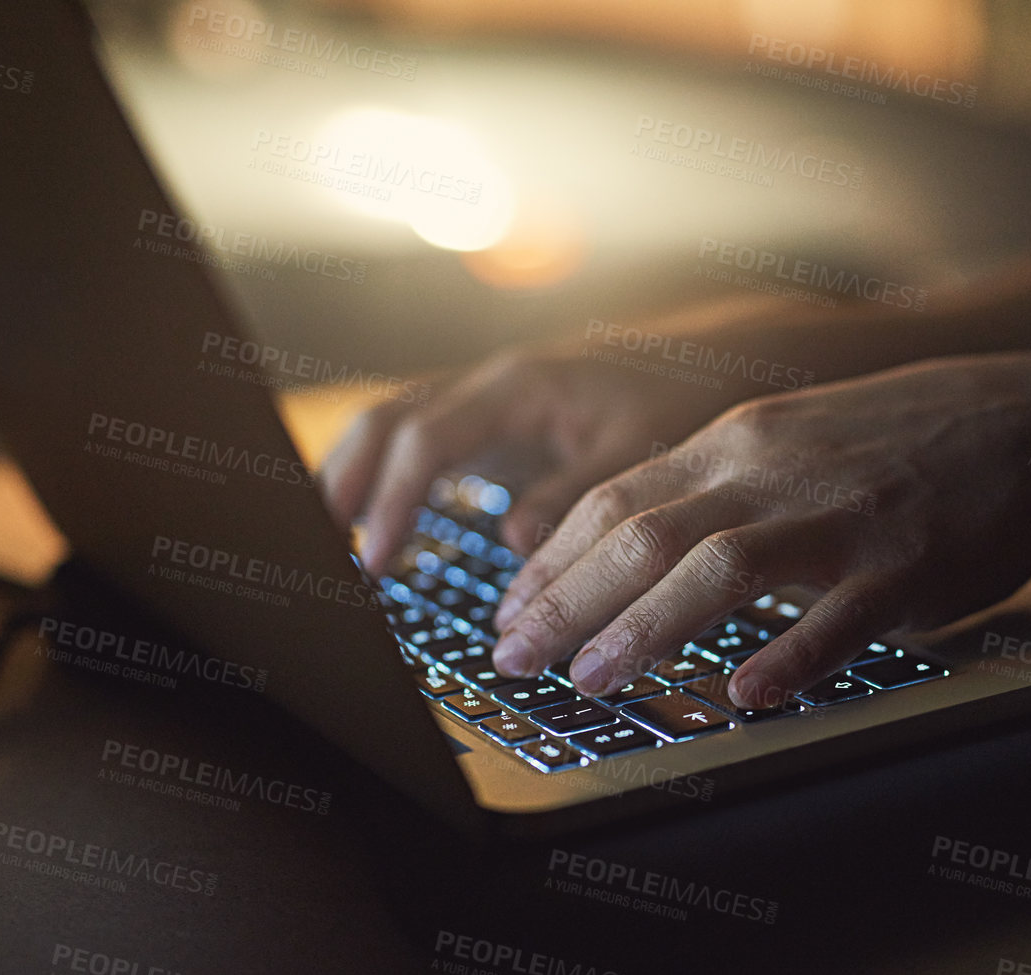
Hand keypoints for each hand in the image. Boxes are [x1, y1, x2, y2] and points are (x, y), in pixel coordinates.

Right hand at [319, 342, 770, 573]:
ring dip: (354, 476)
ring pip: (393, 424)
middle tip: (322, 553)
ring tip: (329, 541)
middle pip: (386, 422)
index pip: (425, 440)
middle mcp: (488, 383)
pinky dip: (387, 474)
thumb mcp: (636, 453)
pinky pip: (419, 436)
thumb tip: (513, 545)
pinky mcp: (493, 418)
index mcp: (517, 386)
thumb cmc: (679, 399)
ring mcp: (485, 396)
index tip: (376, 561)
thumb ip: (574, 496)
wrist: (708, 358)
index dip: (392, 501)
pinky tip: (375, 520)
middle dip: (345, 483)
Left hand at [490, 353, 1030, 707]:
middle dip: (564, 598)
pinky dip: (789, 653)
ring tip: (589, 677)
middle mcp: (772, 470)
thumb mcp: (791, 440)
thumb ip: (716, 486)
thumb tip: (633, 543)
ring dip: (644, 625)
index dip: (553, 560)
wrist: (1030, 424)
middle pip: (644, 531)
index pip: (616, 499)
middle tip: (510, 657)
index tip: (507, 611)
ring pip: (721, 564)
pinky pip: (841, 613)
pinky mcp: (906, 562)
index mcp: (737, 442)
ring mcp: (840, 515)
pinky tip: (745, 695)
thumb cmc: (902, 443)